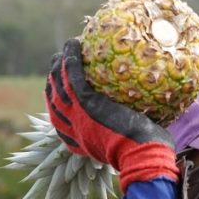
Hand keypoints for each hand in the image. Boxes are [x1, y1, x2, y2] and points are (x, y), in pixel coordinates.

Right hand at [45, 38, 178, 191]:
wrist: (142, 154)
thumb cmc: (145, 152)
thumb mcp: (129, 145)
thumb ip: (126, 133)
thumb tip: (141, 122)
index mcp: (81, 141)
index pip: (61, 121)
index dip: (57, 104)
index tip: (60, 93)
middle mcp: (74, 128)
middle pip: (55, 99)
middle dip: (53, 81)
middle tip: (58, 66)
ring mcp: (78, 114)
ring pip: (60, 84)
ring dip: (59, 64)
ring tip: (64, 51)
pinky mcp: (87, 102)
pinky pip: (74, 75)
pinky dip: (71, 58)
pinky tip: (73, 44)